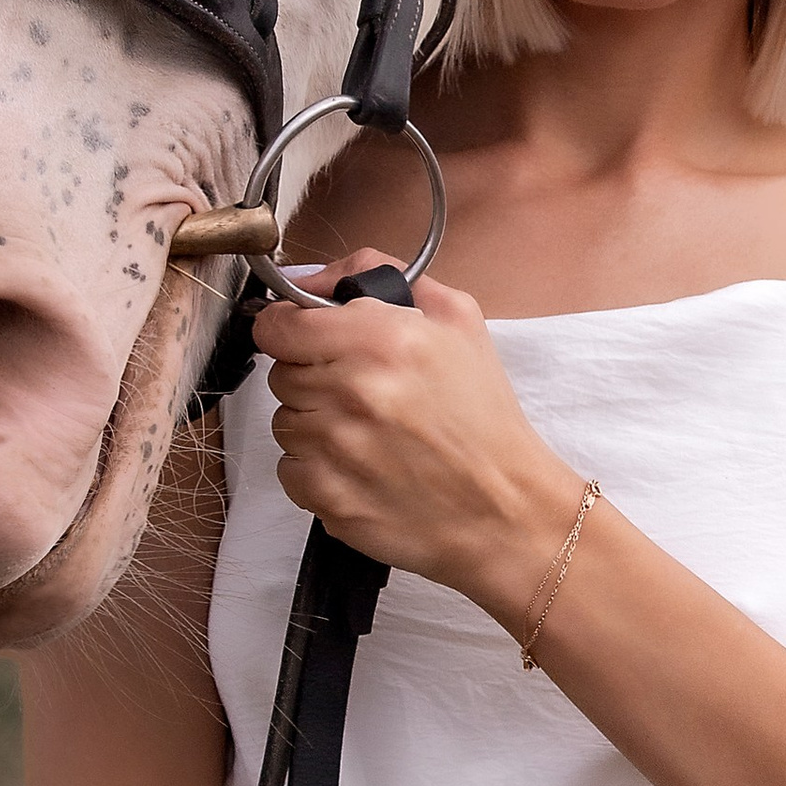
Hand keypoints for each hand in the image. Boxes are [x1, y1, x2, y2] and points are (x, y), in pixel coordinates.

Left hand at [254, 257, 578, 617]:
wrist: (506, 510)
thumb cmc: (483, 417)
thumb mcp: (458, 320)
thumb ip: (379, 276)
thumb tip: (311, 279)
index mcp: (382, 339)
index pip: (278, 325)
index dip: (288, 329)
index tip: (304, 339)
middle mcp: (351, 390)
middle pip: (281, 374)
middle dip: (315, 378)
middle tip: (363, 393)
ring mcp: (335, 448)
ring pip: (284, 422)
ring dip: (316, 424)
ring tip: (368, 434)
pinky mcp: (327, 496)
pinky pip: (290, 470)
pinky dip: (317, 469)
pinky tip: (362, 468)